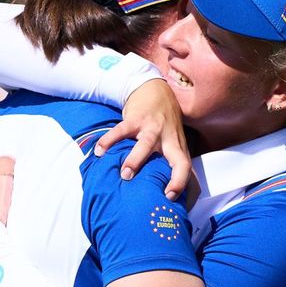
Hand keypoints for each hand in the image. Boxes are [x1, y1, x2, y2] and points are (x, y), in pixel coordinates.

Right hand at [89, 80, 191, 199]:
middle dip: (172, 178)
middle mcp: (168, 139)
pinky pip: (121, 130)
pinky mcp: (135, 118)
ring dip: (135, 160)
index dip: (181, 182)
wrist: (155, 90)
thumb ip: (170, 160)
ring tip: (124, 175)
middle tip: (156, 192)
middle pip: (177, 160)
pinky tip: (99, 151)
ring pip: (146, 145)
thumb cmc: (164, 123)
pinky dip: (109, 141)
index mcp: (177, 146)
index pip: (186, 166)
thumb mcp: (173, 140)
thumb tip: (166, 188)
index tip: (170, 196)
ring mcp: (153, 127)